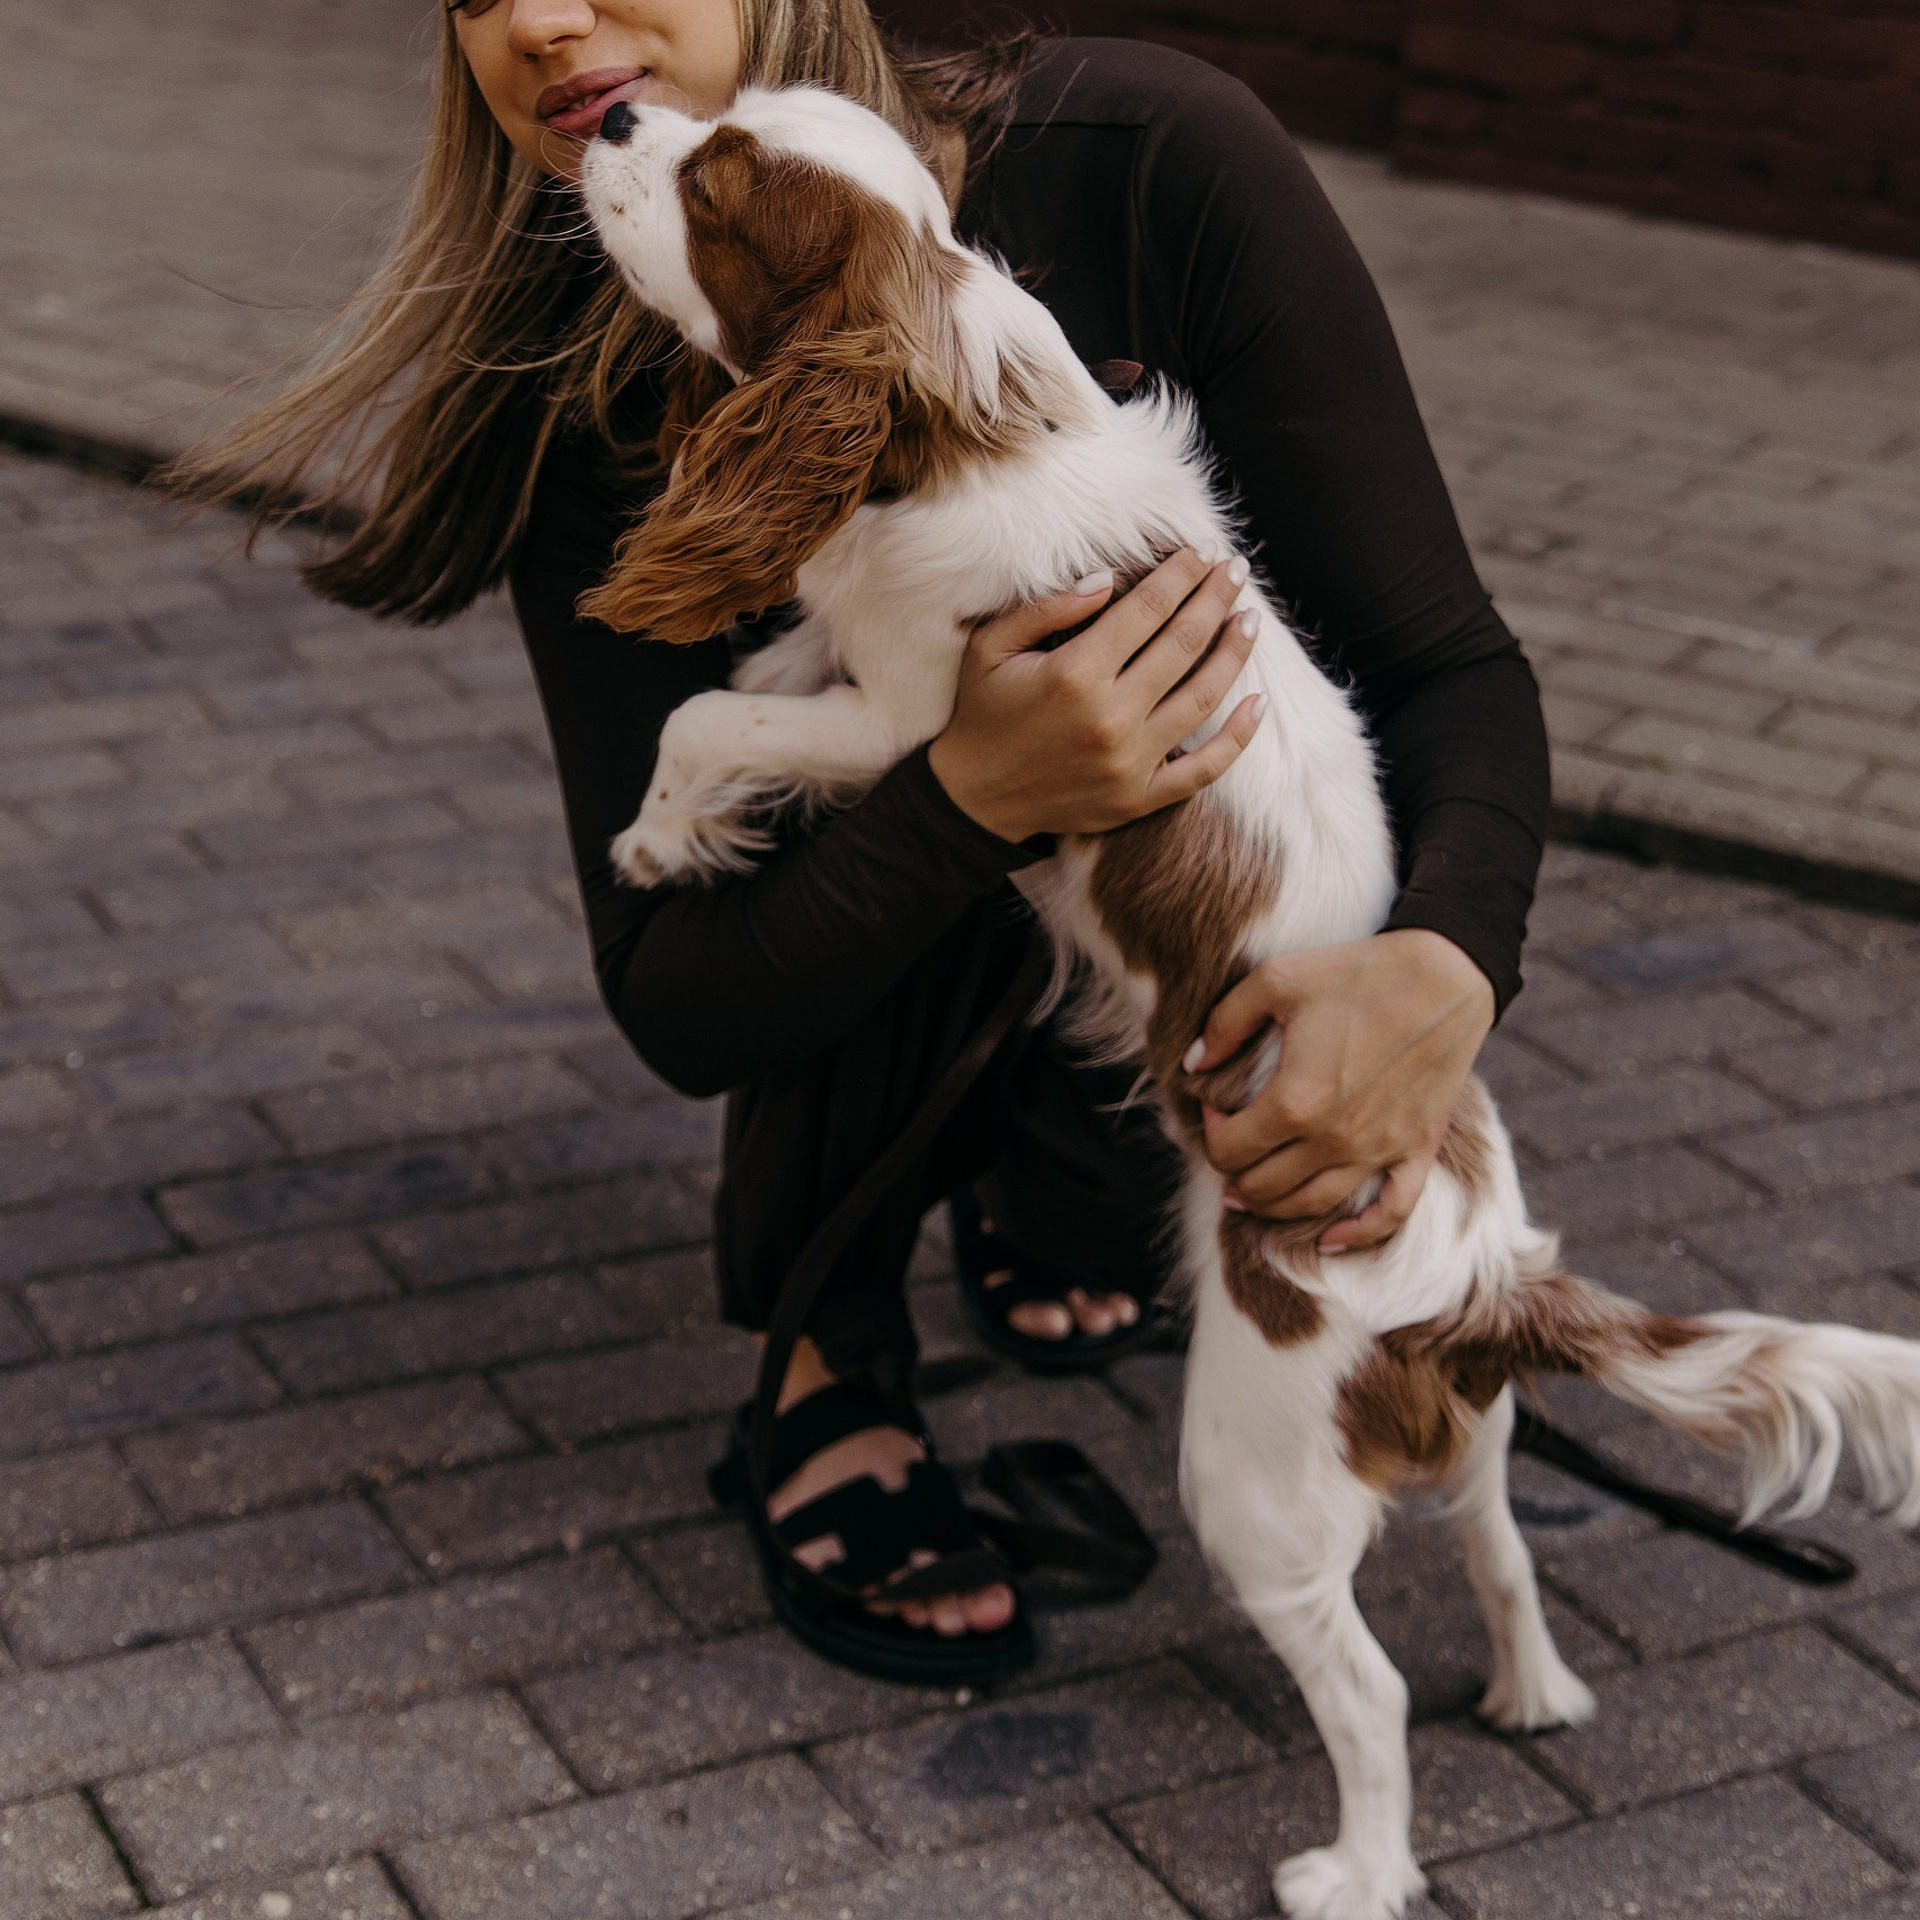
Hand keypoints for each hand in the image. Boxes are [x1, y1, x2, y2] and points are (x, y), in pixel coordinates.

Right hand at [927, 549, 1263, 842]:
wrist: (974, 799)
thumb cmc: (983, 713)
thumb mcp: (991, 646)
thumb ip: (1047, 608)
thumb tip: (1109, 578)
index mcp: (1075, 673)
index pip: (1149, 608)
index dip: (1182, 574)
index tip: (1202, 552)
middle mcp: (1110, 716)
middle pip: (1184, 642)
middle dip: (1216, 598)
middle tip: (1235, 570)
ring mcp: (1130, 762)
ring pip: (1203, 696)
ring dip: (1235, 652)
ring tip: (1251, 621)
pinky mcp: (1140, 797)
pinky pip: (1205, 768)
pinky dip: (1239, 737)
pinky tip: (1258, 703)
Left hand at [1187, 929, 1495, 1252]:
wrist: (1447, 975)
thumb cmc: (1358, 973)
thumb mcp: (1275, 981)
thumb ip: (1224, 1025)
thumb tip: (1193, 1065)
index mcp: (1295, 1101)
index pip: (1228, 1149)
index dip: (1209, 1130)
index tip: (1215, 1105)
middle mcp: (1334, 1139)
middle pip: (1262, 1187)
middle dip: (1234, 1171)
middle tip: (1231, 1143)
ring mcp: (1378, 1150)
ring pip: (1311, 1206)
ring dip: (1272, 1206)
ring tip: (1251, 1191)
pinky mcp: (1416, 1150)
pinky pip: (1389, 1214)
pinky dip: (1356, 1235)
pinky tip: (1328, 1240)